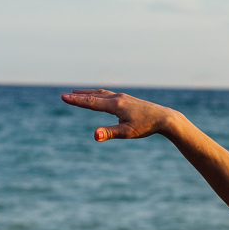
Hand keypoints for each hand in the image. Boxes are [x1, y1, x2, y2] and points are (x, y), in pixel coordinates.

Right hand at [60, 89, 174, 142]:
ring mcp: (123, 97)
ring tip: (77, 93)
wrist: (164, 117)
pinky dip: (98, 94)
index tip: (63, 97)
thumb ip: (109, 133)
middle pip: (94, 96)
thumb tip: (94, 136)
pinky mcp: (128, 99)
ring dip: (88, 93)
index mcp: (115, 105)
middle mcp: (117, 98)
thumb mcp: (127, 133)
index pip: (91, 103)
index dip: (76, 101)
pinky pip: (108, 95)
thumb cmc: (146, 126)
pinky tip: (99, 97)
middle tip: (65, 95)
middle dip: (79, 96)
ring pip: (101, 93)